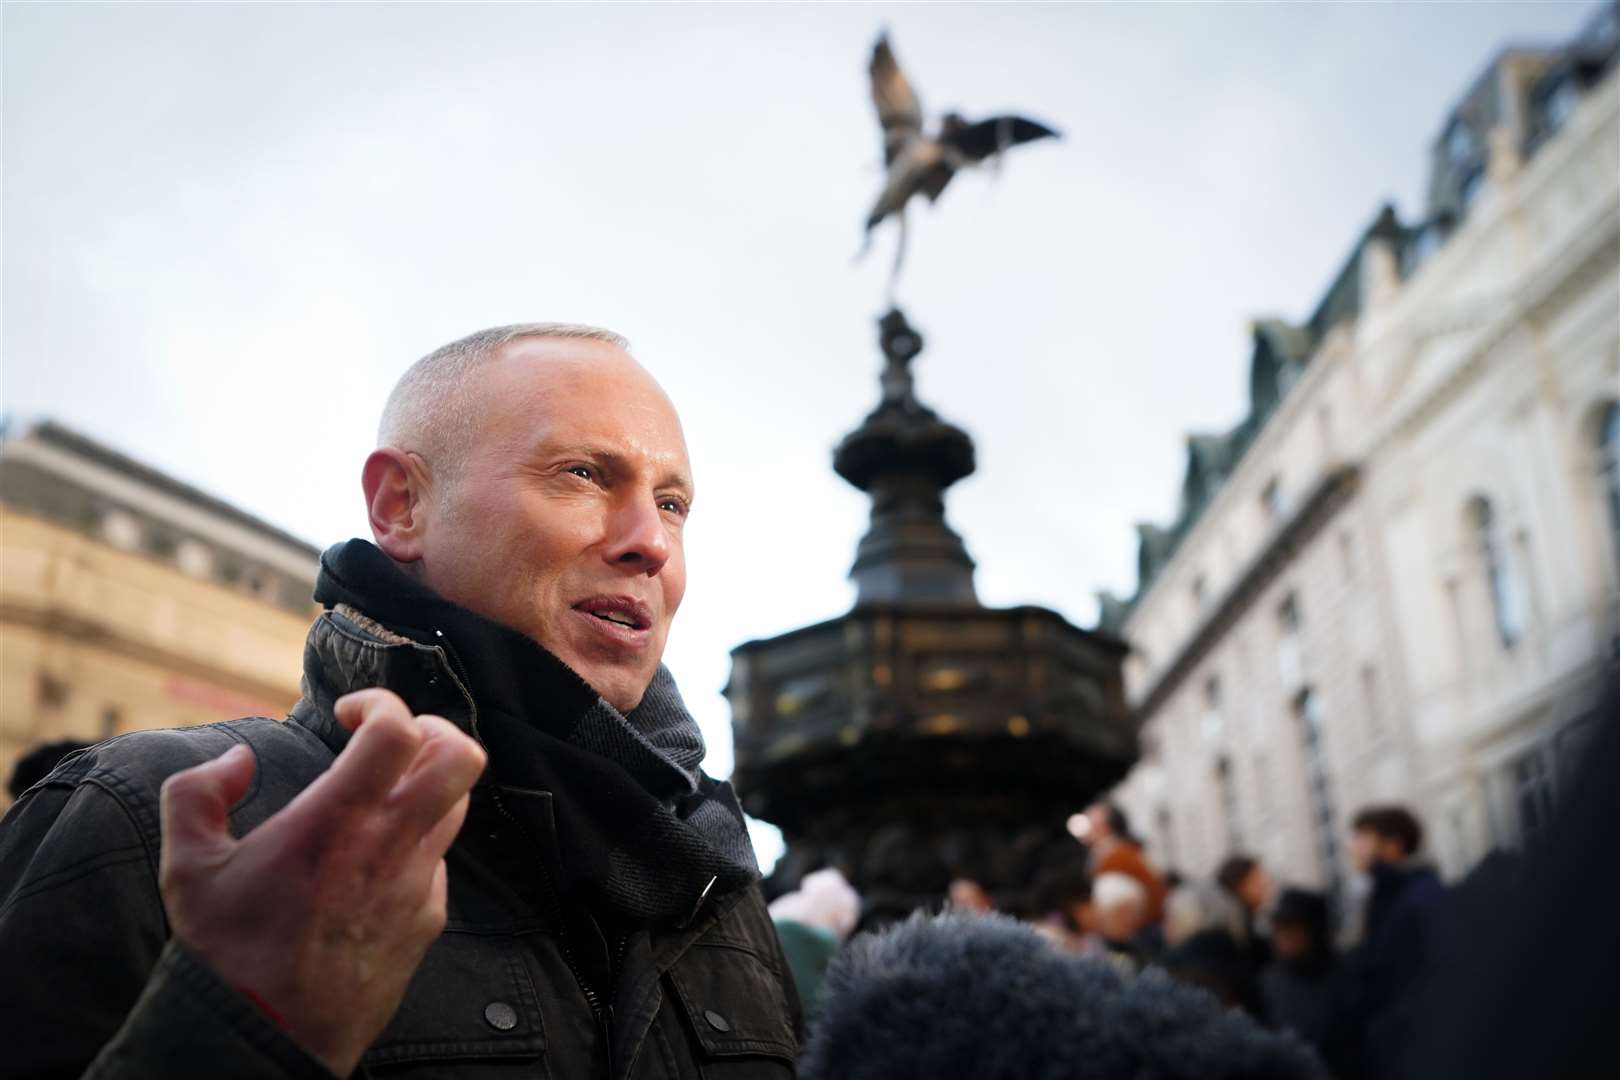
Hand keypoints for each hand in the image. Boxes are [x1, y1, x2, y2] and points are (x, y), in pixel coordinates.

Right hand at [158, 689, 486, 1076]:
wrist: (266, 1039)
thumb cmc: (227, 954)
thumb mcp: (187, 867)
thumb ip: (198, 794)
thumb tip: (236, 759)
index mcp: (336, 823)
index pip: (398, 733)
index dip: (382, 703)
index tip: (349, 712)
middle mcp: (389, 848)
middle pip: (460, 759)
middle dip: (435, 730)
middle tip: (395, 738)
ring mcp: (416, 885)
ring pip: (457, 807)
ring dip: (428, 785)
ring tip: (386, 792)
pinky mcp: (427, 920)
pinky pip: (440, 861)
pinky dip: (418, 842)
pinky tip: (377, 856)